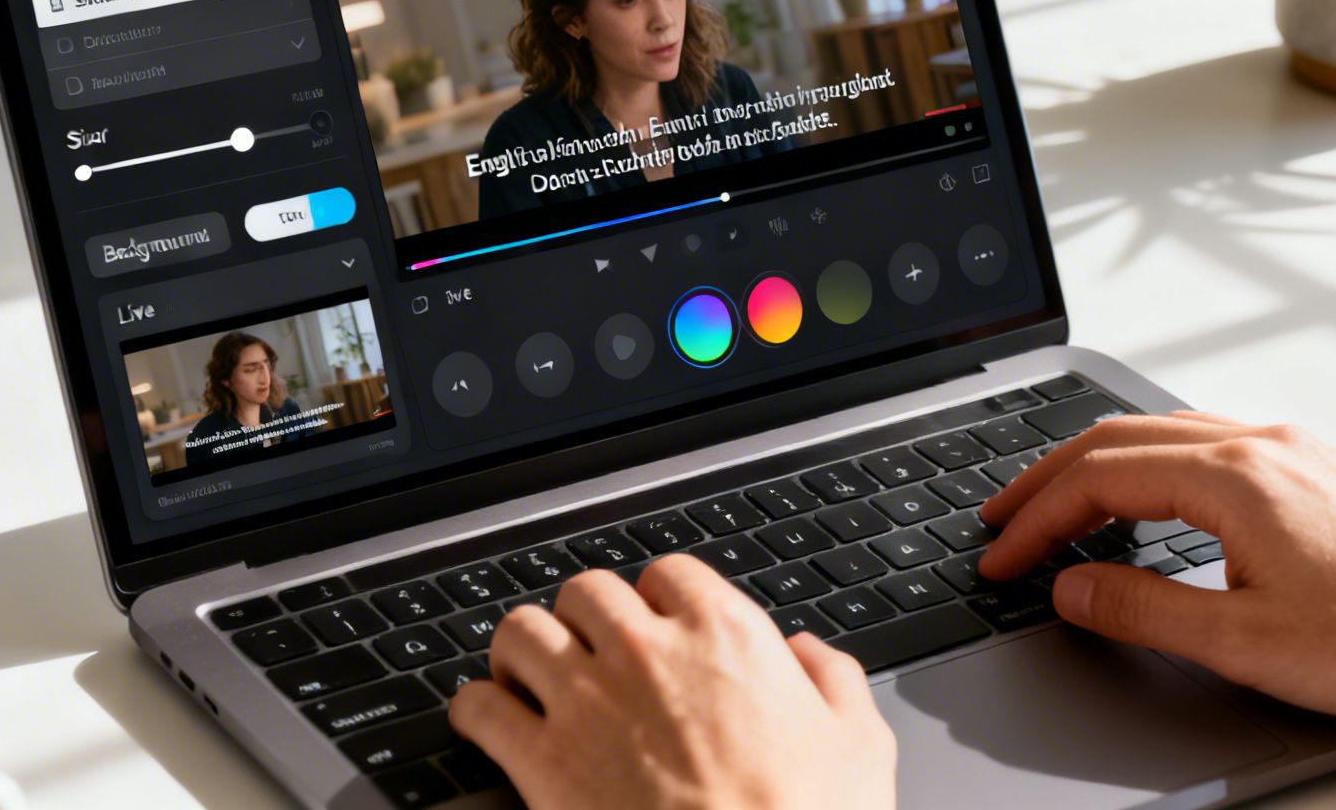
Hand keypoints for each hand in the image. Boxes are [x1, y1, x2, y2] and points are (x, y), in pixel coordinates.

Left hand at [448, 553, 895, 809]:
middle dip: (585, 618)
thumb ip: (834, 681)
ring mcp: (588, 703)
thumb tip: (808, 655)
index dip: (660, 599)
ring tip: (530, 675)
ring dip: (523, 650)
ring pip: (520, 631)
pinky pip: (478, 707)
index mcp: (725, 635)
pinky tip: (488, 722)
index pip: (668, 573)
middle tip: (590, 648)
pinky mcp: (541, 762)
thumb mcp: (860, 744)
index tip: (657, 622)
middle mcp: (648, 652)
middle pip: (585, 592)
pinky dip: (476, 710)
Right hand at [976, 411, 1335, 802]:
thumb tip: (1069, 588)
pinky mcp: (1313, 468)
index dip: (1036, 519)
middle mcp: (1260, 443)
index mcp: (1233, 475)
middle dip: (1047, 480)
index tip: (1001, 556)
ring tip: (1055, 504)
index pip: (1098, 478)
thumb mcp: (1240, 641)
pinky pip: (1204, 442)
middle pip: (1119, 438)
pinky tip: (1143, 499)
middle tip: (1001, 518)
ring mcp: (1290, 449)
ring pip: (1163, 433)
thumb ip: (1140, 609)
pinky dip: (1148, 465)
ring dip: (1097, 466)